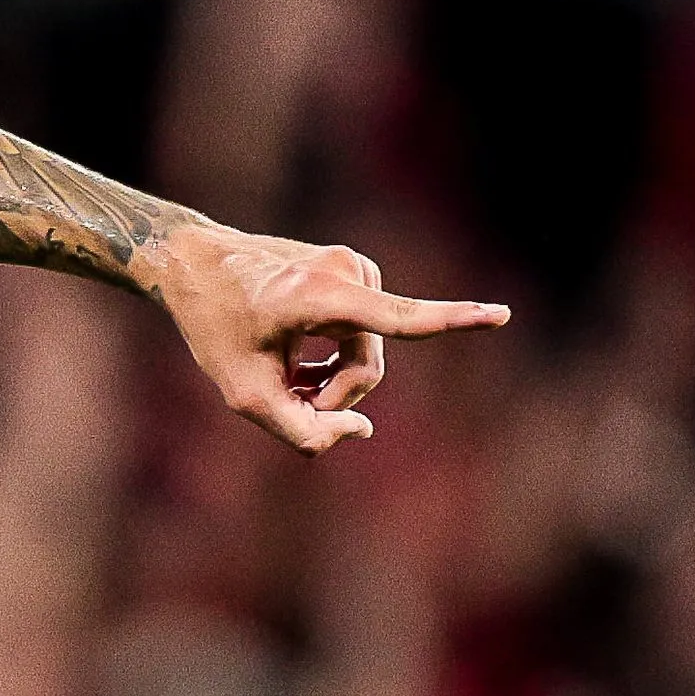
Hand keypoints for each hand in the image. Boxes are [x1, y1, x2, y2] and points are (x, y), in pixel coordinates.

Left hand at [142, 221, 508, 453]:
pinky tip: (298, 362)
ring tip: (286, 378)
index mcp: (317, 296)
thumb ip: (300, 430)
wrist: (194, 263)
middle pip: (367, 367)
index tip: (500, 315)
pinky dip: (333, 357)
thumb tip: (361, 432)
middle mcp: (344, 273)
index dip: (451, 322)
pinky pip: (362, 335)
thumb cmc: (212, 325)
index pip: (396, 318)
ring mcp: (353, 268)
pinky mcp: (355, 271)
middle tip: (287, 400)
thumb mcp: (241, 394)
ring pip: (367, 354)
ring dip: (330, 378)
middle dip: (332, 395)